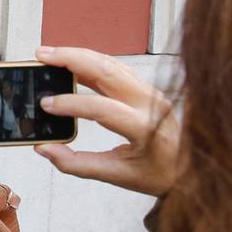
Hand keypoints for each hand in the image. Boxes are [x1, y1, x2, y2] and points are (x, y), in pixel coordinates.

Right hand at [32, 46, 180, 196]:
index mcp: (145, 128)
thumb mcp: (116, 176)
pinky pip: (116, 68)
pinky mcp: (146, 88)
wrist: (189, 168)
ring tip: (51, 55)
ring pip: (111, 63)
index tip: (46, 104)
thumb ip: (77, 164)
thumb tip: (44, 149)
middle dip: (71, 59)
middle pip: (107, 71)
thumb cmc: (157, 174)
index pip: (102, 109)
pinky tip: (72, 61)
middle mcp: (150, 103)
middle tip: (42, 56)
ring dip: (79, 55)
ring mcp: (150, 92)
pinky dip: (91, 61)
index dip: (71, 104)